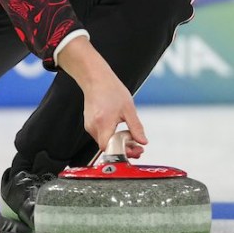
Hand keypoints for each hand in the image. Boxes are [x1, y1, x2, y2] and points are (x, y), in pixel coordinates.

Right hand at [57, 38, 147, 157]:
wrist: (96, 79)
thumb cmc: (112, 90)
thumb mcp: (129, 109)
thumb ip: (136, 127)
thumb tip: (143, 141)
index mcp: (104, 124)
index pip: (110, 149)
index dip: (122, 153)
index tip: (136, 151)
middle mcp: (94, 127)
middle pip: (108, 147)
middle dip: (124, 149)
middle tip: (138, 148)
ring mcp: (90, 126)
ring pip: (104, 142)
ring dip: (118, 143)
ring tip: (131, 138)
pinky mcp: (89, 124)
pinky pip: (101, 135)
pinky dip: (111, 136)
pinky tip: (120, 131)